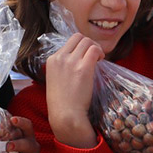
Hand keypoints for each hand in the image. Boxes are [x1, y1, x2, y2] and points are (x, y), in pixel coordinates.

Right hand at [44, 33, 102, 148]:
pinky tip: (101, 61)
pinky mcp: (83, 68)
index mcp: (52, 60)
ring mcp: (71, 62)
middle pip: (78, 37)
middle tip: (94, 55)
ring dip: (95, 47)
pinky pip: (94, 50)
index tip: (84, 55)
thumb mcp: (55, 80)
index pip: (68, 42)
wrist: (65, 115)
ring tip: (98, 58)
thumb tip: (77, 61)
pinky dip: (100, 52)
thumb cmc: (62, 103)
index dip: (79, 46)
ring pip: (87, 41)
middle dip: (88, 44)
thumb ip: (63, 68)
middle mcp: (60, 57)